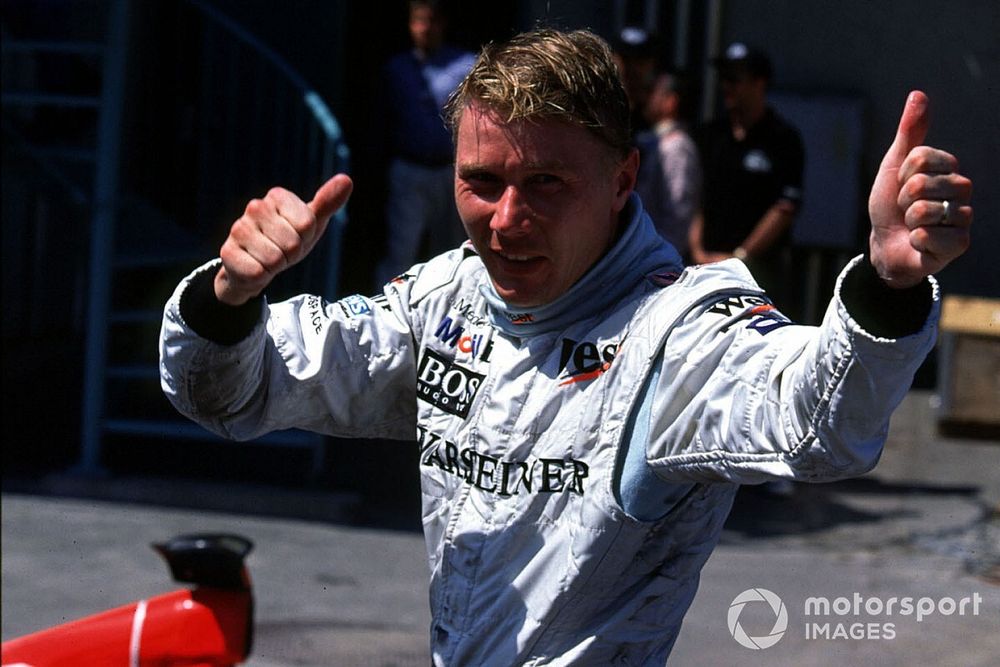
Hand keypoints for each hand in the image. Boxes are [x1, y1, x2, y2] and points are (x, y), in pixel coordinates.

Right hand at [214, 174, 352, 304]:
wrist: (254, 266)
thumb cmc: (285, 242)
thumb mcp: (310, 224)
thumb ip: (328, 203)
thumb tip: (346, 179)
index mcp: (277, 197)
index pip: (307, 224)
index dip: (306, 238)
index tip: (297, 237)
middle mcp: (255, 207)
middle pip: (292, 242)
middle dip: (291, 255)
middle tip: (282, 252)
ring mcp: (238, 228)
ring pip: (275, 259)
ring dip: (276, 267)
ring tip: (268, 260)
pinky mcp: (227, 252)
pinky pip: (258, 273)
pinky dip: (260, 277)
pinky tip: (253, 268)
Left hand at [868, 91, 971, 287]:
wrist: (886, 243)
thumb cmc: (891, 205)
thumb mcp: (895, 165)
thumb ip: (909, 132)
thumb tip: (918, 94)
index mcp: (949, 168)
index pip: (920, 158)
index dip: (901, 174)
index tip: (901, 185)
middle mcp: (962, 190)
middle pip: (921, 184)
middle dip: (903, 199)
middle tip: (905, 209)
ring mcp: (963, 217)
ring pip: (923, 211)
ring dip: (908, 221)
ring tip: (913, 225)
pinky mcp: (959, 243)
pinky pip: (927, 235)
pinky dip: (915, 240)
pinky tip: (921, 243)